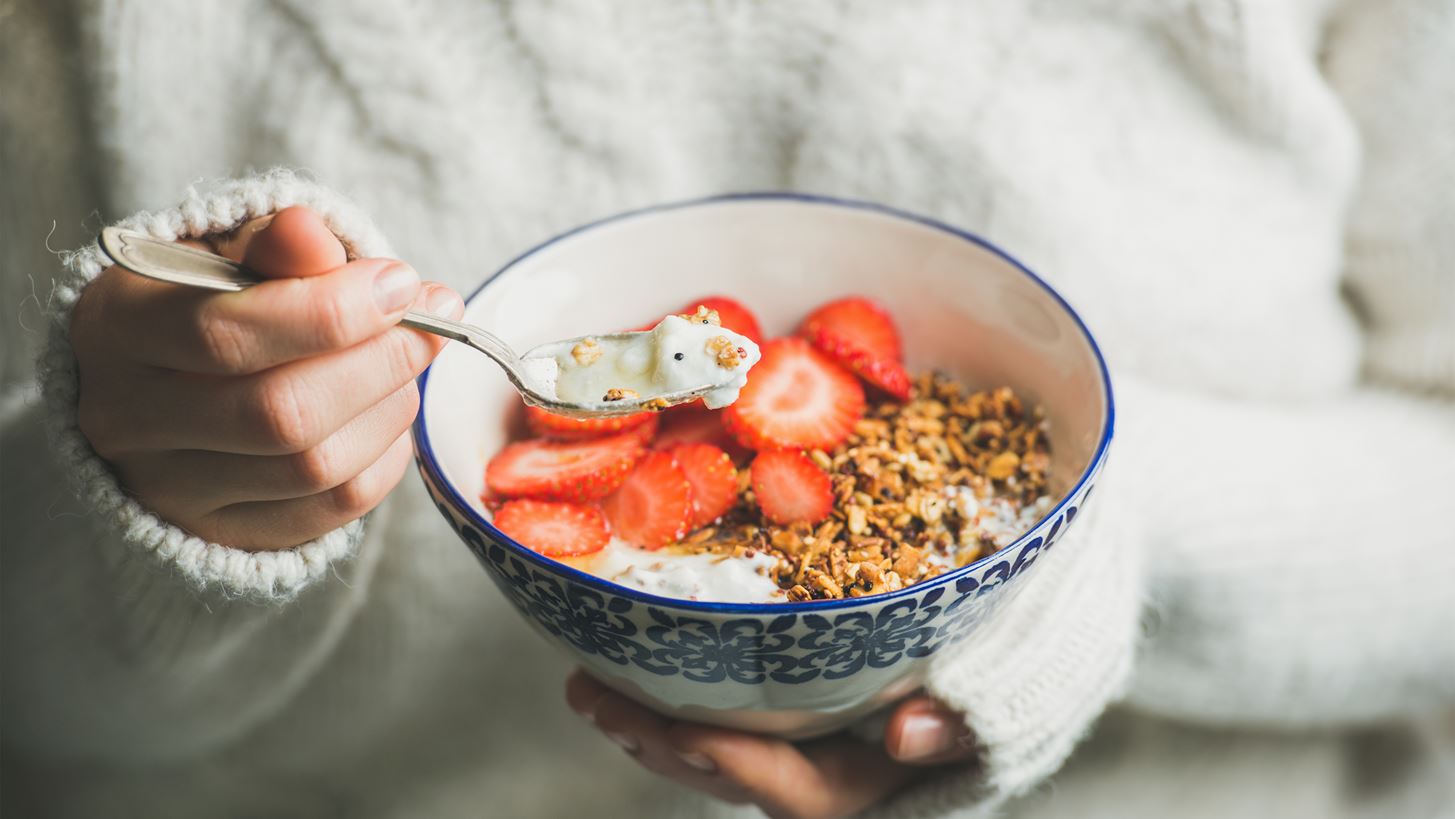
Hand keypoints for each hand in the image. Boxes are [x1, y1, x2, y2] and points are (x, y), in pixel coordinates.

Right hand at [70, 206, 461, 549]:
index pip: (226, 333)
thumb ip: (275, 245)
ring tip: (407, 363)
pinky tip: (386, 414)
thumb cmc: (207, 302)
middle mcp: (128, 420)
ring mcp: (172, 489)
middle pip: (280, 411)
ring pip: (314, 466)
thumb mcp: (228, 254)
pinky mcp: (225, 533)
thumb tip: (315, 234)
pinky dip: (384, 456)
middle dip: (378, 363)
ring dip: (388, 408)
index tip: (402, 282)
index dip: (332, 310)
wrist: (161, 384)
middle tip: (428, 325)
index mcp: (116, 329)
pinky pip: (333, 507)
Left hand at [565, 670, 977, 818]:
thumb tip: (904, 736)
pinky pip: (721, 715)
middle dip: (661, 744)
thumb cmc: (1016, 665)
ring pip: (714, 752)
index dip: (747, 769)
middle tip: (595, 696)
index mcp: (880, 781)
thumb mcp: (1011, 691)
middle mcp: (832, 773)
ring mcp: (805, 744)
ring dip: (649, 722)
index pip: (804, 795)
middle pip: (733, 777)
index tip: (694, 732)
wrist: (1020, 649)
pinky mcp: (790, 709)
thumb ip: (966, 722)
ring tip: (589, 684)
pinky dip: (674, 693)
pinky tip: (629, 659)